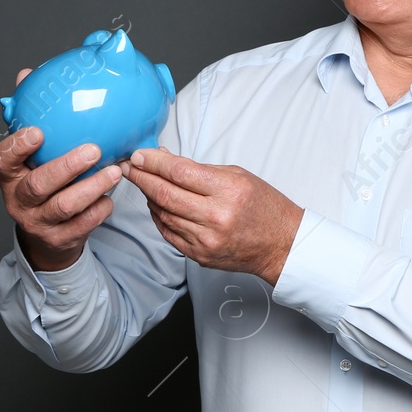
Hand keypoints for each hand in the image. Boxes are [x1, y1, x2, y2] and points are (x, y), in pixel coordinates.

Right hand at [0, 67, 123, 272]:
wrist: (47, 234)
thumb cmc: (42, 180)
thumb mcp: (32, 153)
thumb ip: (32, 116)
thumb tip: (28, 74)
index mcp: (10, 174)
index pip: (2, 159)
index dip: (17, 146)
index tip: (38, 131)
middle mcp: (19, 199)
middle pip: (39, 185)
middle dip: (66, 167)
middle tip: (93, 150)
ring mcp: (39, 222)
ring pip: (65, 206)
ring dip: (92, 187)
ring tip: (114, 170)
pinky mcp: (60, 239)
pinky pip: (83, 225)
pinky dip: (100, 209)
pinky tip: (112, 196)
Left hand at [121, 148, 303, 285]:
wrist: (281, 244)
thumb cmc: (264, 207)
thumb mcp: (237, 176)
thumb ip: (198, 169)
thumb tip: (165, 159)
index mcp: (228, 191)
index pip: (179, 172)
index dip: (154, 162)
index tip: (140, 155)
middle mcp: (216, 217)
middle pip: (164, 194)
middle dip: (141, 177)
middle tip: (129, 167)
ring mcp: (205, 240)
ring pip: (162, 214)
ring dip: (148, 196)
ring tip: (143, 183)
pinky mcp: (199, 255)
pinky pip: (168, 232)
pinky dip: (158, 216)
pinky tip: (156, 205)